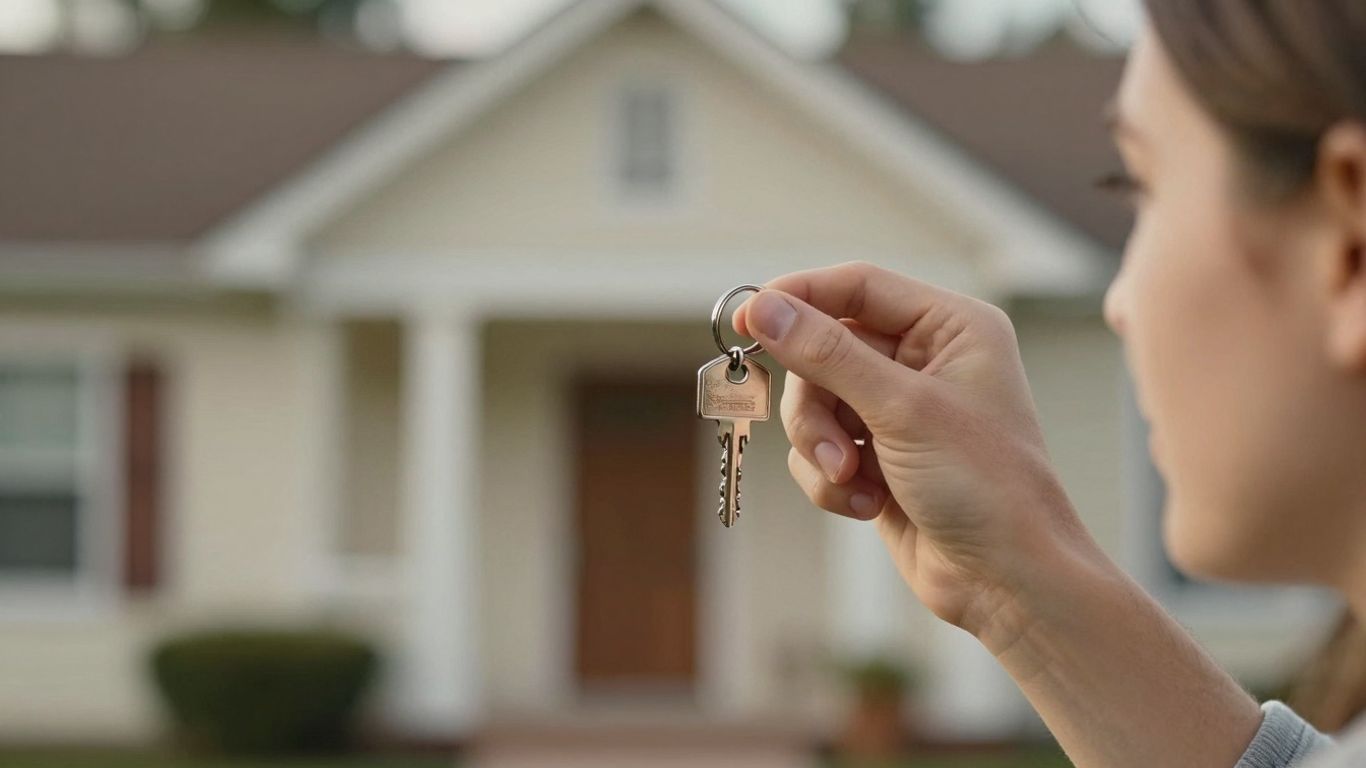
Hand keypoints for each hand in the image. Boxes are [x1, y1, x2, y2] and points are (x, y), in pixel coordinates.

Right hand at [734, 262, 1091, 639]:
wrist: (1007, 582)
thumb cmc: (984, 486)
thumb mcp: (901, 410)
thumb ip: (826, 355)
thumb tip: (762, 307)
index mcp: (950, 326)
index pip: (856, 286)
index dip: (798, 298)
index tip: (746, 318)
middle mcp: (924, 359)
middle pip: (823, 349)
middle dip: (815, 404)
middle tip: (826, 444)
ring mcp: (897, 410)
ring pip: (813, 402)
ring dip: (820, 446)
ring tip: (850, 480)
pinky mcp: (877, 456)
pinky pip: (819, 448)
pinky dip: (829, 478)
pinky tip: (866, 505)